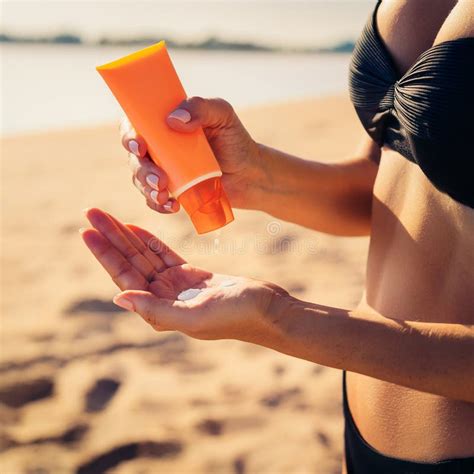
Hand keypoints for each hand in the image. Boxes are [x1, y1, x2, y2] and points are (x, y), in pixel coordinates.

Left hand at [80, 208, 287, 341]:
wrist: (270, 310)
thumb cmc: (237, 316)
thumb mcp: (195, 315)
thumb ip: (157, 309)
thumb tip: (119, 298)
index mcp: (160, 311)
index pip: (125, 278)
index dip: (105, 254)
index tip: (87, 231)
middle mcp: (163, 298)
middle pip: (130, 263)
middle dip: (110, 238)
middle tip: (91, 212)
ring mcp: (177, 286)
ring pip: (145, 255)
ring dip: (126, 235)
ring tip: (106, 214)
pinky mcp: (191, 275)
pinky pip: (164, 254)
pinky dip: (150, 241)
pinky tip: (135, 227)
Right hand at [120, 97, 263, 212]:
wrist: (250, 175)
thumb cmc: (235, 140)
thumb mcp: (223, 115)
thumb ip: (201, 108)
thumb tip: (173, 119)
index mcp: (165, 123)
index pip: (135, 124)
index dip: (129, 134)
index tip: (139, 146)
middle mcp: (160, 146)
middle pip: (135, 155)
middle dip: (140, 168)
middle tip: (159, 179)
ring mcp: (164, 170)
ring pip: (141, 179)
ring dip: (147, 189)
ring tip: (164, 195)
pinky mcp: (171, 190)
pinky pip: (154, 199)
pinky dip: (158, 205)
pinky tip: (173, 206)